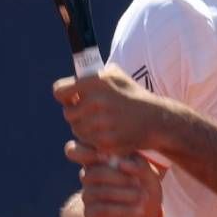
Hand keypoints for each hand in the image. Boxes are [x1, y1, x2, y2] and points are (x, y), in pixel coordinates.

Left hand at [53, 65, 167, 155]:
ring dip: (85, 128)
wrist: (156, 120)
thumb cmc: (136, 96)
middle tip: (90, 114)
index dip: (64, 96)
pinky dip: (95, 139)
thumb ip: (95, 74)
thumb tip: (77, 75)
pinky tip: (108, 133)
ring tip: (101, 123)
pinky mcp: (104, 141)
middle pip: (68, 113)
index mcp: (95, 82)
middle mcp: (95, 102)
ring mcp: (100, 123)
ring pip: (77, 129)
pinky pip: (88, 141)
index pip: (59, 91)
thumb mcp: (118, 76)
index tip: (72, 99)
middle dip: (77, 114)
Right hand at [65, 144, 162, 216]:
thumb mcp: (147, 172)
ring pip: (99, 192)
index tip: (107, 156)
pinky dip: (123, 209)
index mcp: (97, 158)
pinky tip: (139, 209)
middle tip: (138, 182)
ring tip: (144, 197)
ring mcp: (87, 195)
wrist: (147, 216)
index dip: (85, 152)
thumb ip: (137, 163)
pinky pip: (102, 210)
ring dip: (124, 194)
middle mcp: (88, 175)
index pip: (75, 151)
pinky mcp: (90, 213)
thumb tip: (120, 163)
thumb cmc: (144, 186)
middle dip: (118, 177)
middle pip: (93, 173)